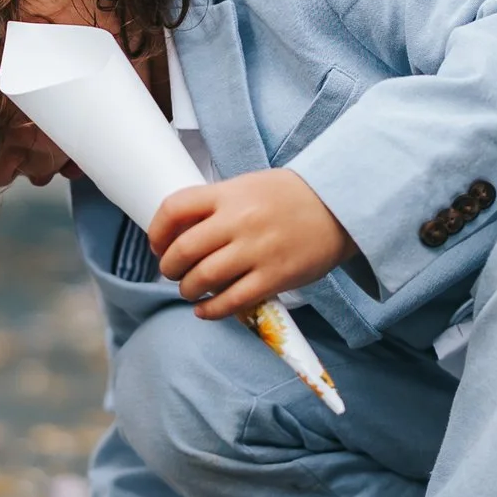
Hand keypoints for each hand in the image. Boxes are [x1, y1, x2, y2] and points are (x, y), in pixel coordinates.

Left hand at [150, 167, 350, 318]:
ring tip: (190, 290)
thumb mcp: (248, 186)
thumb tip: (180, 233)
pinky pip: (232, 301)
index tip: (157, 245)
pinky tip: (205, 310)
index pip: (175, 208)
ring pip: (203, 278)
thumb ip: (216, 206)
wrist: (340, 206)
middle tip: (173, 272)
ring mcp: (257, 250)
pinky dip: (211, 310)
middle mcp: (239, 220)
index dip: (157, 231)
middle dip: (169, 267)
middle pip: (183, 250)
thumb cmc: (290, 197)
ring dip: (187, 289)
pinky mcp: (275, 277)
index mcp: (229, 194)